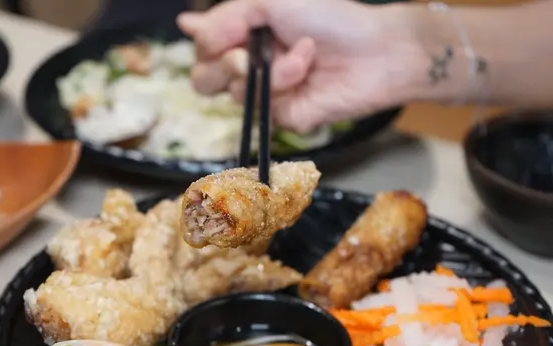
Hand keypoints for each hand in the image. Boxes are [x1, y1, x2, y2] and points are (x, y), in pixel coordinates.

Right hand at [178, 0, 411, 132]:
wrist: (374, 49)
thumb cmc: (329, 17)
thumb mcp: (271, 2)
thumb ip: (226, 17)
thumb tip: (186, 26)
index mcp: (244, 38)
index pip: (202, 51)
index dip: (206, 46)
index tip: (220, 35)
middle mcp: (250, 67)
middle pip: (205, 81)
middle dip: (226, 66)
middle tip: (247, 55)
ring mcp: (266, 95)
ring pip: (237, 95)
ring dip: (270, 70)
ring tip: (303, 54)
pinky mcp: (284, 117)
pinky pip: (265, 111)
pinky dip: (286, 85)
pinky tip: (308, 72)